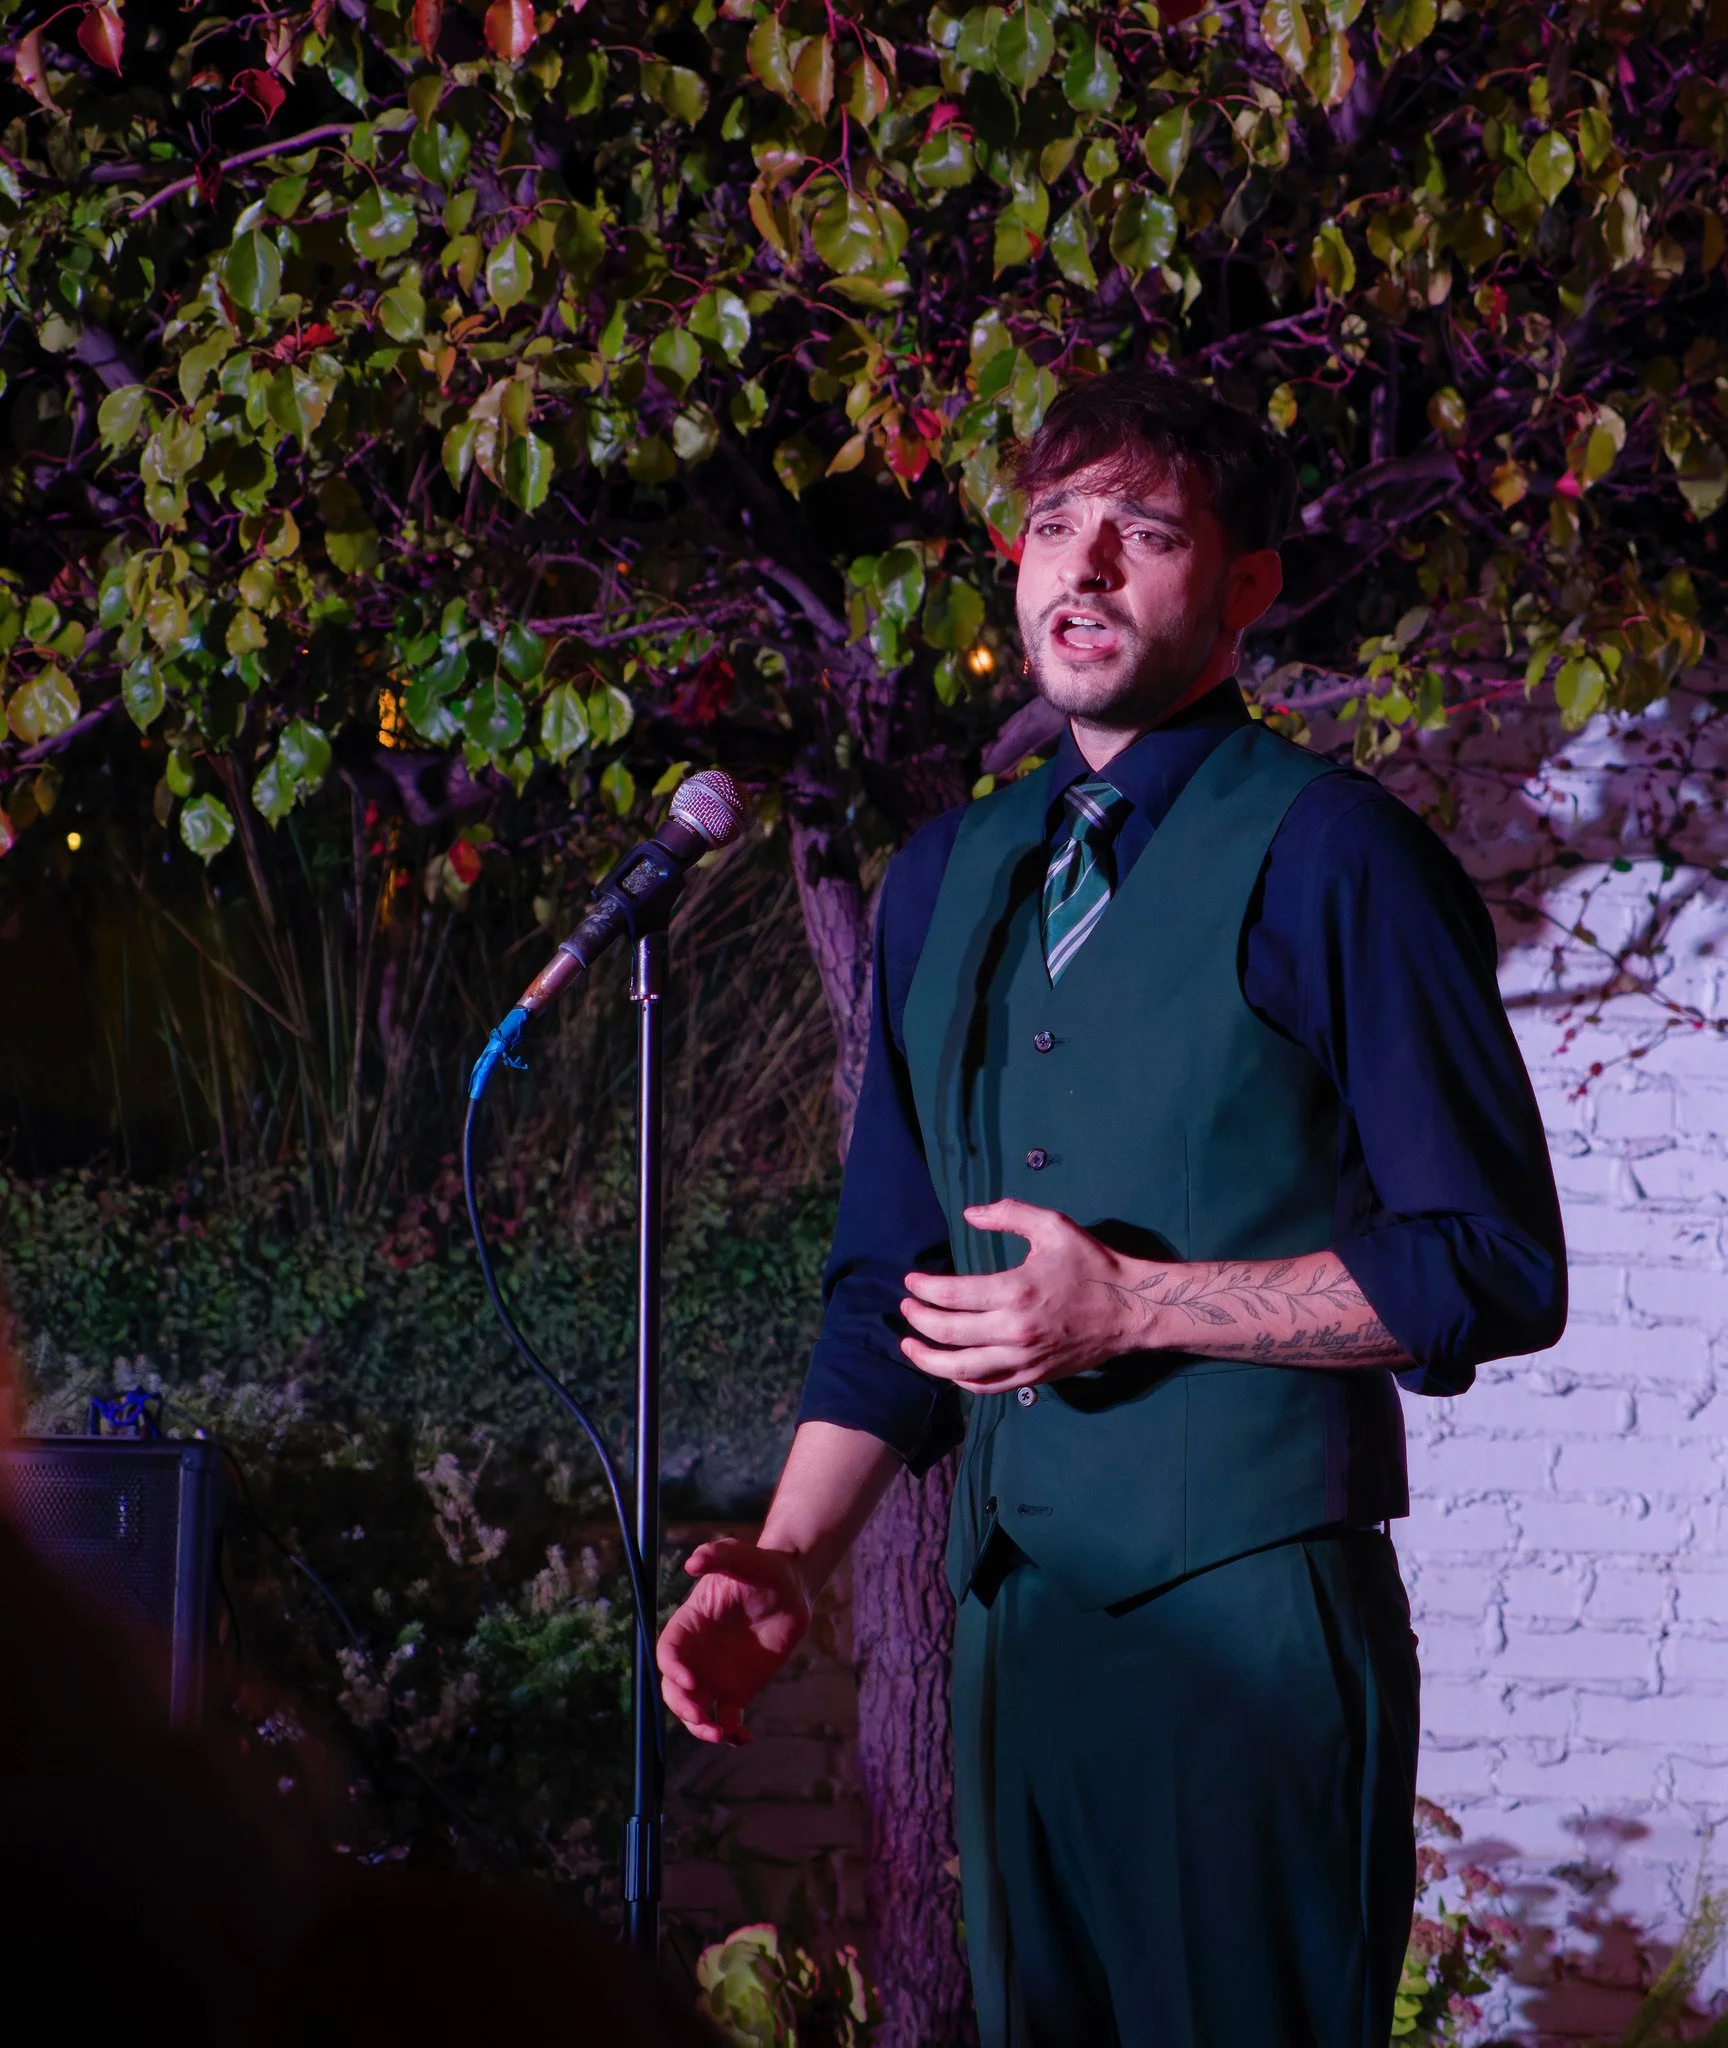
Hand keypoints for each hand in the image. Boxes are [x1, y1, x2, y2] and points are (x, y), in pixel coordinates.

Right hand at [656, 1538, 810, 1745]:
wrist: (793, 1588)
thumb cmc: (765, 1567)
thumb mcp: (745, 1557)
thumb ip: (720, 1555)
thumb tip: (692, 1562)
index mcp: (690, 1624)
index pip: (668, 1651)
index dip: (671, 1668)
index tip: (689, 1679)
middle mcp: (696, 1654)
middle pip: (674, 1688)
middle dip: (681, 1705)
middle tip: (701, 1716)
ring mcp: (715, 1675)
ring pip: (695, 1709)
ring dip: (700, 1726)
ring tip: (721, 1733)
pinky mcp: (738, 1690)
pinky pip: (727, 1719)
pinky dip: (730, 1734)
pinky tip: (743, 1738)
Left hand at [899, 1198, 1135, 1393]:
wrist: (1130, 1310)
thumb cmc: (1091, 1264)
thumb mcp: (1054, 1226)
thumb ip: (1009, 1214)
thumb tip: (969, 1214)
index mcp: (1016, 1290)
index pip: (952, 1295)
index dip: (924, 1288)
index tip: (910, 1282)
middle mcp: (1015, 1330)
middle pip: (949, 1333)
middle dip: (918, 1320)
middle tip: (905, 1307)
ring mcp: (1024, 1359)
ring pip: (961, 1370)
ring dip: (928, 1359)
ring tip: (908, 1345)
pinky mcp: (1034, 1377)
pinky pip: (987, 1386)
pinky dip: (961, 1381)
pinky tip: (948, 1369)